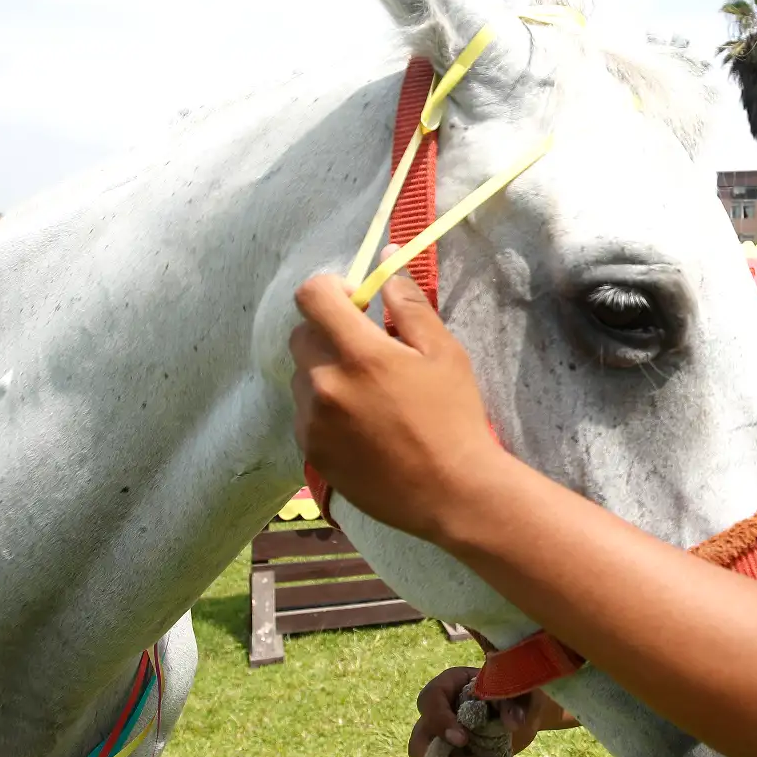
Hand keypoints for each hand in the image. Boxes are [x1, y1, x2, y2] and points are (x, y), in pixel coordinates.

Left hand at [289, 268, 505, 541]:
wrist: (451, 492)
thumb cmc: (454, 418)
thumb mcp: (443, 353)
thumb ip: (409, 304)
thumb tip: (386, 264)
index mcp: (358, 353)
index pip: (311, 296)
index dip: (330, 290)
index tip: (356, 304)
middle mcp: (324, 384)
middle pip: (302, 336)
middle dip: (329, 333)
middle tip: (368, 353)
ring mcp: (313, 421)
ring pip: (302, 377)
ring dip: (325, 374)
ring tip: (367, 396)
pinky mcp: (311, 452)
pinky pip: (305, 414)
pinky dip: (324, 410)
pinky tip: (360, 426)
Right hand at [407, 666, 547, 756]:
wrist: (520, 715)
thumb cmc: (516, 695)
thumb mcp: (521, 692)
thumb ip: (517, 702)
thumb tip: (513, 723)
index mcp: (447, 688)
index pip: (429, 701)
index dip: (440, 723)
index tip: (463, 740)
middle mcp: (434, 718)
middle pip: (419, 745)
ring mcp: (436, 747)